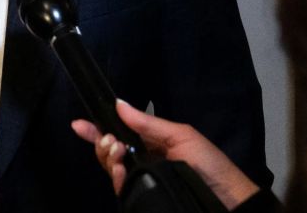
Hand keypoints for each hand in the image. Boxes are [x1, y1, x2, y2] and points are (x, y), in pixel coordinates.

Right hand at [71, 99, 259, 209]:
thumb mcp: (180, 136)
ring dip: (108, 158)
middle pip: (109, 152)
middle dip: (102, 142)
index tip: (78, 124)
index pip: (119, 134)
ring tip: (118, 153)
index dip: (97, 129)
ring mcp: (142, 182)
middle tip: (111, 141)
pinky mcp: (142, 199)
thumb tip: (118, 104)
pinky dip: (117, 178)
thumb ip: (147, 123)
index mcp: (152, 145)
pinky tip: (121, 172)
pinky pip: (121, 188)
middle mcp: (143, 163)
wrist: (227, 202)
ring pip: (112, 169)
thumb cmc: (210, 165)